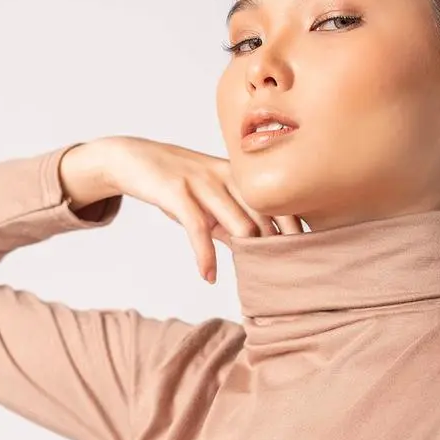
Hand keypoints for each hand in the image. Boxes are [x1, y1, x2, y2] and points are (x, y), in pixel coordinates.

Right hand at [61, 136, 302, 283]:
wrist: (132, 158)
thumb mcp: (210, 199)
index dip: (295, 229)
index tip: (307, 253)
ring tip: (255, 280)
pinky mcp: (177, 192)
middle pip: (267, 216)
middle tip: (285, 276)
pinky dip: (205, 257)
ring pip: (240, 224)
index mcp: (241, 176)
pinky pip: (198, 229)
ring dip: (249, 256)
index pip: (278, 203)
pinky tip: (209, 276)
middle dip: (278, 247)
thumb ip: (232, 222)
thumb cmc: (177, 183)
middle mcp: (228, 176)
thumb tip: (257, 252)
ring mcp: (204, 183)